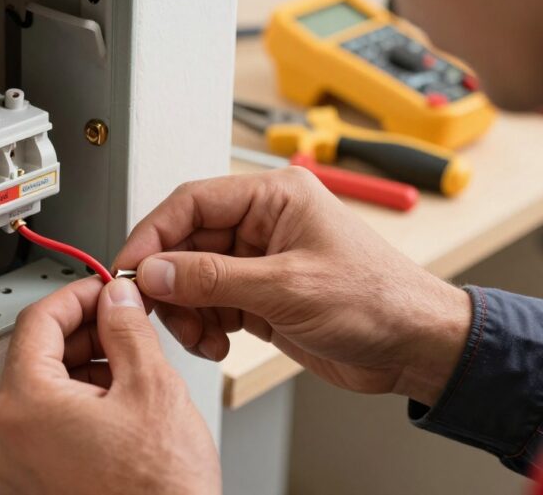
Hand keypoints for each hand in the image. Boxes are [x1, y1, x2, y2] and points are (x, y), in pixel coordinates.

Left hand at [0, 277, 219, 494]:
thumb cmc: (159, 493)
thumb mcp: (152, 388)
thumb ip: (127, 330)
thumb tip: (117, 300)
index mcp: (26, 405)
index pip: (37, 321)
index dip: (77, 295)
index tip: (103, 291)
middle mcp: (8, 439)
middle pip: (37, 357)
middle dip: (85, 334)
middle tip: (125, 324)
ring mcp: (18, 471)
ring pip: (44, 395)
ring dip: (84, 371)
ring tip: (133, 371)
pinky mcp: (35, 490)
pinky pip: (48, 432)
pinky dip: (78, 409)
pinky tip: (120, 409)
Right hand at [114, 168, 471, 405]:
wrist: (414, 346)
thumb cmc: (378, 301)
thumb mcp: (287, 287)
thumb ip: (213, 278)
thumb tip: (154, 271)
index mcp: (275, 197)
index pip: (192, 202)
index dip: (153, 235)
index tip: (128, 269)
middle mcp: (263, 223)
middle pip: (186, 242)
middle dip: (169, 281)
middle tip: (156, 311)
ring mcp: (260, 260)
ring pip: (193, 276)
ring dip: (186, 310)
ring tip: (200, 336)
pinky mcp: (260, 294)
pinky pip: (211, 303)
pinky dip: (203, 325)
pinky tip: (216, 343)